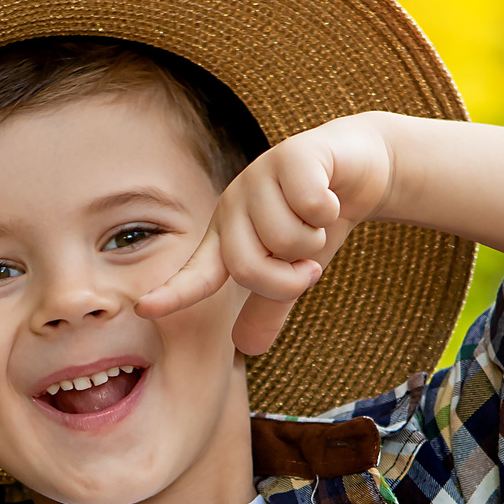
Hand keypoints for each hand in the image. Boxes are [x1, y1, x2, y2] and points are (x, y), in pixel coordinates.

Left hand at [136, 114, 395, 355]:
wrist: (359, 169)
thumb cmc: (318, 222)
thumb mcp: (294, 270)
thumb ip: (270, 306)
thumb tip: (247, 348)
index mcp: (227, 236)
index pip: (196, 273)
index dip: (173, 293)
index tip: (144, 309)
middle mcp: (235, 205)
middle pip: (247, 267)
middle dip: (288, 279)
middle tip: (310, 266)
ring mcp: (259, 176)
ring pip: (285, 237)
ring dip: (315, 238)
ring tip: (319, 219)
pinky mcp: (292, 155)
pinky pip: (309, 205)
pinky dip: (330, 210)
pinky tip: (330, 194)